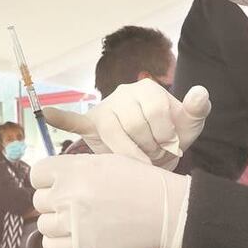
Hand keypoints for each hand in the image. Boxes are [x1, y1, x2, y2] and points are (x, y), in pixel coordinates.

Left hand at [31, 154, 190, 247]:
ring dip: (57, 224)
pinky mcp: (81, 247)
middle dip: (54, 202)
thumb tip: (55, 178)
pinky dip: (58, 243)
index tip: (58, 185)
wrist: (166, 210)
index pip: (37, 174)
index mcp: (73, 169)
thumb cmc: (141, 182)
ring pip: (43, 224)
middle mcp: (68, 193)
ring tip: (78, 222)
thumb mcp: (107, 161)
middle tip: (76, 205)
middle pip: (39, 201)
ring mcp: (72, 221)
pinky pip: (50, 247)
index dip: (46, 180)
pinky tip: (73, 238)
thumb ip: (77, 167)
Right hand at [43, 79, 210, 169]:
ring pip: (114, 134)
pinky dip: (61, 117)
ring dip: (128, 152)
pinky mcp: (91, 124)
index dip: (168, 136)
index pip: (157, 113)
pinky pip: (74, 121)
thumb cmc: (173, 134)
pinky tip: (46, 112)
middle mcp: (123, 94)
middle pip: (136, 126)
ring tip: (137, 159)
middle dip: (149, 147)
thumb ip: (198, 107)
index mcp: (147, 88)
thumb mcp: (191, 122)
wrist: (154, 147)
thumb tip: (201, 92)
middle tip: (153, 155)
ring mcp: (105, 109)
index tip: (171, 146)